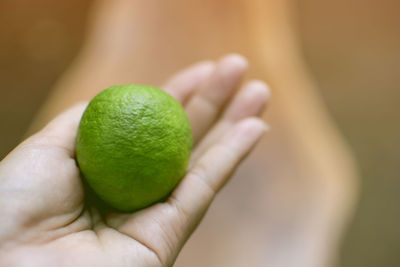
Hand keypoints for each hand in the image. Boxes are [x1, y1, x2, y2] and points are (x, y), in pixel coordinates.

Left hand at [0, 55, 268, 266]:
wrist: (11, 265)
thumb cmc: (13, 207)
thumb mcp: (48, 147)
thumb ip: (89, 120)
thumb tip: (124, 95)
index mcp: (107, 169)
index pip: (151, 126)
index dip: (179, 96)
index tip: (202, 70)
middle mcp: (134, 191)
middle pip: (184, 140)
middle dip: (214, 103)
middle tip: (239, 68)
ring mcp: (153, 215)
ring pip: (203, 162)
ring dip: (234, 125)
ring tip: (259, 90)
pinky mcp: (168, 238)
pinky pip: (203, 189)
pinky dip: (230, 158)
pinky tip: (254, 128)